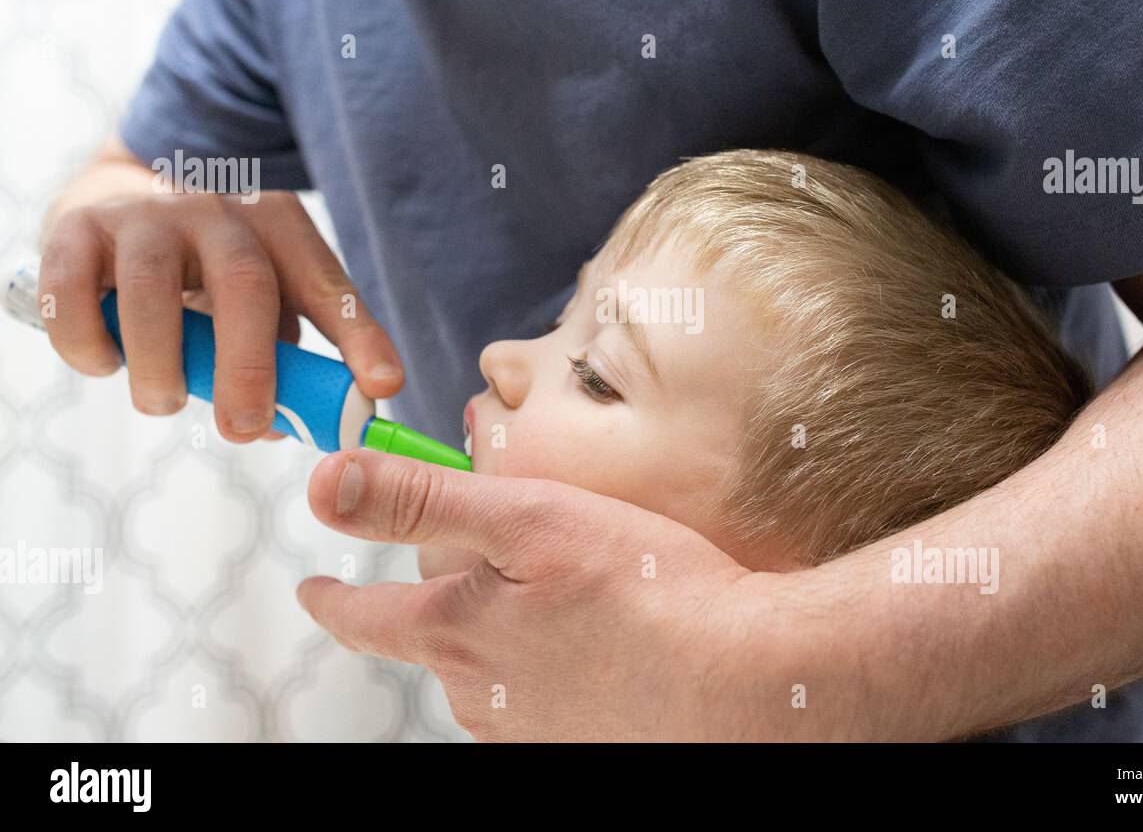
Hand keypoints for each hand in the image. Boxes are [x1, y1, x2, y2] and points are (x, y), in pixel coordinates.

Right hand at [38, 189, 402, 441]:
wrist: (120, 192)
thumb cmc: (208, 267)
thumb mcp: (262, 294)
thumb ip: (280, 355)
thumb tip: (279, 429)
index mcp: (279, 229)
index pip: (328, 284)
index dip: (360, 337)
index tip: (382, 389)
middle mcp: (219, 212)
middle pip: (245, 284)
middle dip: (249, 368)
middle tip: (245, 429)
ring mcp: (146, 215)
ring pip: (153, 290)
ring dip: (161, 366)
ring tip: (162, 404)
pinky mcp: (75, 229)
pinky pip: (74, 293)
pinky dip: (88, 344)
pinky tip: (104, 365)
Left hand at [296, 450, 840, 740]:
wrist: (744, 683)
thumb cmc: (646, 592)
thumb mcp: (527, 519)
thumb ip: (421, 500)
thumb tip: (323, 483)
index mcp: (456, 633)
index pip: (363, 619)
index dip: (333, 600)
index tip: (313, 591)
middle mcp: (480, 697)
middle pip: (437, 635)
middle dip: (448, 595)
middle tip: (496, 556)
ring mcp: (530, 732)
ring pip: (492, 667)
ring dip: (506, 630)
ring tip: (564, 597)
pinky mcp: (579, 745)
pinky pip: (541, 696)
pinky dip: (554, 662)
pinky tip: (599, 642)